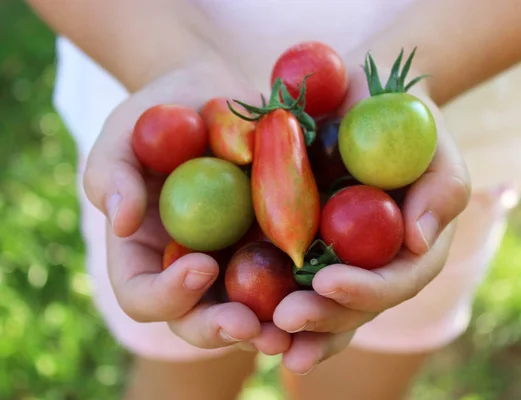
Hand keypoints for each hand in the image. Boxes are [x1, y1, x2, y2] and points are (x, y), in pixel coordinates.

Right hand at [83, 64, 291, 355]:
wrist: (219, 92)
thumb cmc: (163, 111)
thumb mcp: (126, 131)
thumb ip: (112, 172)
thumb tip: (123, 222)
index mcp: (146, 253)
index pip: (142, 295)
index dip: (167, 294)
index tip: (202, 264)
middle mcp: (189, 270)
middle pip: (195, 322)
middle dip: (219, 329)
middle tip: (248, 324)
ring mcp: (234, 263)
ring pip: (246, 315)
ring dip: (266, 329)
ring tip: (290, 331)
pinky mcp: (276, 247)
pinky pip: (289, 282)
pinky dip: (304, 296)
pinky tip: (326, 294)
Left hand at [272, 65, 470, 373]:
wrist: (348, 97)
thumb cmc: (393, 111)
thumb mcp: (425, 135)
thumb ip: (440, 185)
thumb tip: (419, 241)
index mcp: (410, 245)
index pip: (395, 280)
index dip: (365, 289)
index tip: (327, 282)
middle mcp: (374, 265)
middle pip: (354, 308)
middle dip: (322, 317)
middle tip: (285, 318)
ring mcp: (337, 262)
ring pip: (320, 311)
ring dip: (293, 330)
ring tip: (262, 338)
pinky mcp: (299, 252)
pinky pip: (283, 287)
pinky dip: (265, 309)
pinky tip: (241, 325)